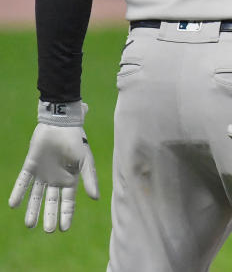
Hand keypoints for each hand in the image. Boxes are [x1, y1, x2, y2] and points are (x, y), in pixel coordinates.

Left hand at [9, 100, 98, 232]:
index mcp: (70, 178)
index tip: (63, 229)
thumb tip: (96, 198)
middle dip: (49, 216)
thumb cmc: (77, 140)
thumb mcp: (86, 160)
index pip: (68, 201)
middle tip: (47, 230)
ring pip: (36, 196)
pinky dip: (18, 192)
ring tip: (29, 224)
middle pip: (51, 202)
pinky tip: (13, 204)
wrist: (61, 123)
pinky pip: (23, 182)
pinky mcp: (30, 165)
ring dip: (32, 209)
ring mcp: (42, 173)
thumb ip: (90, 178)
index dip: (66, 214)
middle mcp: (55, 179)